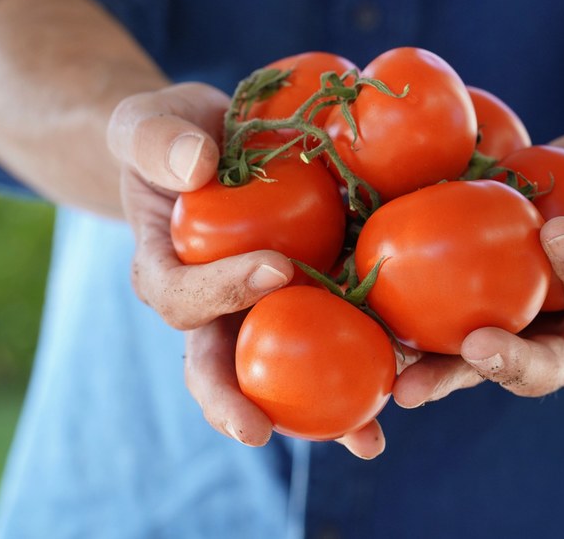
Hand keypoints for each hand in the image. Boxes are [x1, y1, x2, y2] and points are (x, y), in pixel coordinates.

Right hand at [107, 83, 387, 457]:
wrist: (210, 145)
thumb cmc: (172, 136)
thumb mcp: (147, 124)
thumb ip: (159, 140)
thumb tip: (196, 167)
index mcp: (167, 269)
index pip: (183, 295)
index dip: (221, 291)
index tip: (274, 269)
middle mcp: (214, 306)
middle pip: (219, 365)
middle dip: (237, 401)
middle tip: (261, 430)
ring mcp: (263, 310)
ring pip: (286, 371)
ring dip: (322, 411)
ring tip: (365, 439)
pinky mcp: (312, 297)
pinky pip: (339, 335)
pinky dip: (374, 360)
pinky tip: (415, 377)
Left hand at [391, 130, 563, 404]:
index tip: (559, 231)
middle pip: (542, 368)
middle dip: (509, 364)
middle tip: (479, 346)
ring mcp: (515, 338)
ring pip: (479, 366)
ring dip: (443, 375)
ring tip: (408, 384)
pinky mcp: (468, 319)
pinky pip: (437, 335)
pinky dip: (405, 337)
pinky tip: (371, 330)